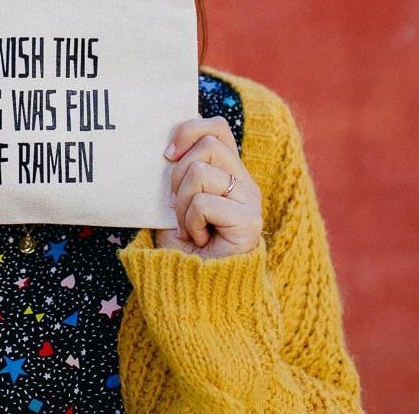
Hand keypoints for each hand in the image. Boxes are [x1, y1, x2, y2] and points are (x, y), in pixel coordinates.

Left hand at [157, 115, 262, 258]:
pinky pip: (204, 203)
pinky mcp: (250, 222)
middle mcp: (244, 182)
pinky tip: (198, 240)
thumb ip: (180, 171)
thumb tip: (169, 145)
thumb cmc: (183, 246)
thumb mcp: (176, 200)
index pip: (217, 127)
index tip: (167, 156)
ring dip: (182, 203)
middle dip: (178, 174)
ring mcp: (250, 201)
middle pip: (207, 144)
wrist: (197, 291)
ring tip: (188, 227)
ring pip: (201, 172)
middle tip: (176, 206)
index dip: (189, 131)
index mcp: (229, 172)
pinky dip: (191, 222)